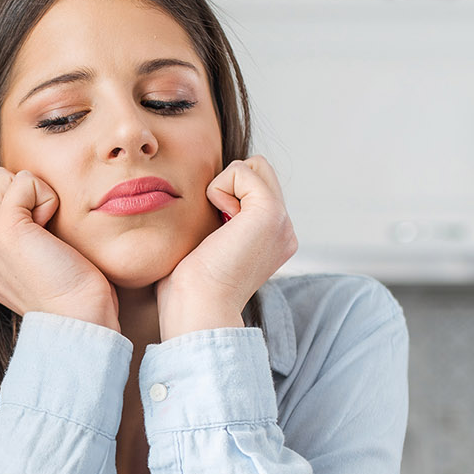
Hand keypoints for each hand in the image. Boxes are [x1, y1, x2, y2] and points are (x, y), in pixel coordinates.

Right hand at [0, 167, 119, 330]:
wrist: (80, 320)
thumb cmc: (75, 294)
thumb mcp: (38, 261)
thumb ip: (23, 234)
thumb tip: (28, 195)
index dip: (23, 206)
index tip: (43, 245)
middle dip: (24, 196)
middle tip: (46, 237)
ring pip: (1, 177)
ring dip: (34, 196)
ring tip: (47, 234)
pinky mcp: (3, 230)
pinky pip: (25, 182)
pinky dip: (47, 198)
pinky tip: (53, 232)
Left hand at [155, 155, 297, 340]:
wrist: (198, 308)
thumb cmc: (189, 288)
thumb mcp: (209, 245)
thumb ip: (219, 221)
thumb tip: (207, 200)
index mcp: (273, 239)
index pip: (252, 187)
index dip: (223, 198)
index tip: (213, 238)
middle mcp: (284, 230)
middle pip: (257, 169)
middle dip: (227, 186)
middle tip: (216, 228)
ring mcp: (282, 221)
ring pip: (251, 165)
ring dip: (222, 188)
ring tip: (219, 228)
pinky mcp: (271, 212)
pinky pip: (241, 170)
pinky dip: (218, 190)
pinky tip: (220, 224)